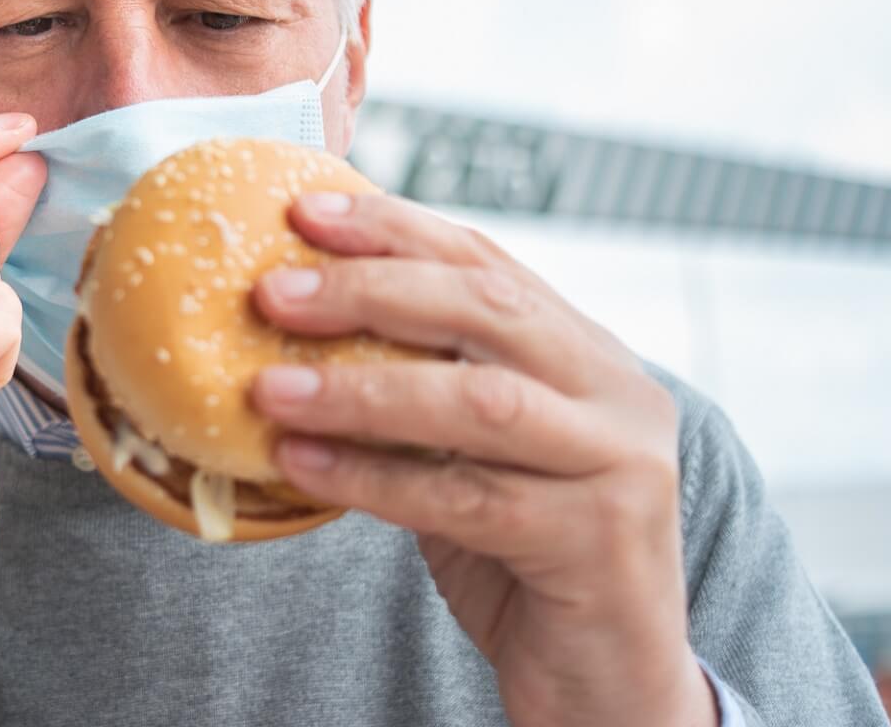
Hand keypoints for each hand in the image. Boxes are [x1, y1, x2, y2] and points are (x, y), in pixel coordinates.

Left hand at [250, 192, 716, 726]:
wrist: (609, 684)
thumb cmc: (522, 559)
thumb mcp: (472, 455)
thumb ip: (421, 389)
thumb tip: (293, 328)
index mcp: (587, 354)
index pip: (487, 262)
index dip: (395, 229)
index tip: (305, 210)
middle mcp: (619, 393)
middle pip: (487, 309)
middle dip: (370, 290)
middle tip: (272, 292)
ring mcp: (621, 463)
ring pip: (478, 402)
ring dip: (361, 390)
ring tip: (269, 388)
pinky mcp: (600, 539)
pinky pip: (466, 498)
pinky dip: (374, 478)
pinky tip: (301, 465)